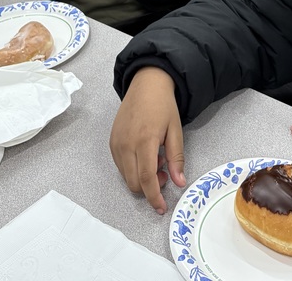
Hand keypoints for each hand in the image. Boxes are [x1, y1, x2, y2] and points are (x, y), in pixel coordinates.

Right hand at [109, 66, 185, 213]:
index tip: (162, 208)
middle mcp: (126, 143)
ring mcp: (116, 143)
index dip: (154, 197)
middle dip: (150, 188)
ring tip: (156, 159)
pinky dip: (133, 169)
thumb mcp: (175, 130)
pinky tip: (145, 155)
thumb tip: (180, 183)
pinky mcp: (111, 141)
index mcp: (144, 140)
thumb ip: (177, 158)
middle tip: (165, 173)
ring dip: (141, 178)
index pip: (146, 178)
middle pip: (133, 182)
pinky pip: (120, 166)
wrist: (146, 83)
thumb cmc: (163, 105)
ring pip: (126, 176)